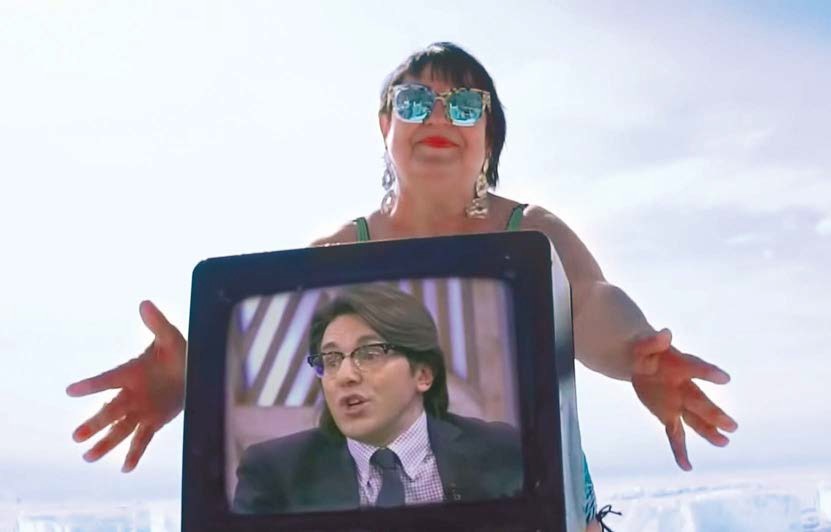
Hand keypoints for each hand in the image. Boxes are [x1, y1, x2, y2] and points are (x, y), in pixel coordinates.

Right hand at [66, 300, 185, 471]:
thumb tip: (144, 303)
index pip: (107, 380)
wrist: (194, 369)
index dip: (91, 385)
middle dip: (95, 423)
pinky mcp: (155, 420)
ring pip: (121, 429)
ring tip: (88, 456)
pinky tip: (125, 468)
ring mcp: (142, 409)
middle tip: (76, 436)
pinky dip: (135, 453)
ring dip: (106, 443)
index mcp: (131, 373)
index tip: (71, 390)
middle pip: (110, 411)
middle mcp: (132, 394)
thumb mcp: (171, 337)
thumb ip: (157, 323)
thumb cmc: (179, 352)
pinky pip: (143, 439)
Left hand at [631, 329, 737, 470]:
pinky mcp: (668, 415)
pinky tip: (687, 467)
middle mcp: (684, 387)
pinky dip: (680, 450)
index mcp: (681, 366)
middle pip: (700, 401)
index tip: (724, 378)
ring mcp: (678, 403)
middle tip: (732, 426)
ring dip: (708, 432)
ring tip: (723, 442)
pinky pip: (675, 435)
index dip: (709, 373)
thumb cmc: (646, 351)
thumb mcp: (643, 345)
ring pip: (695, 421)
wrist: (640, 362)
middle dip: (713, 414)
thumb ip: (652, 341)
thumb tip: (665, 333)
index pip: (697, 368)